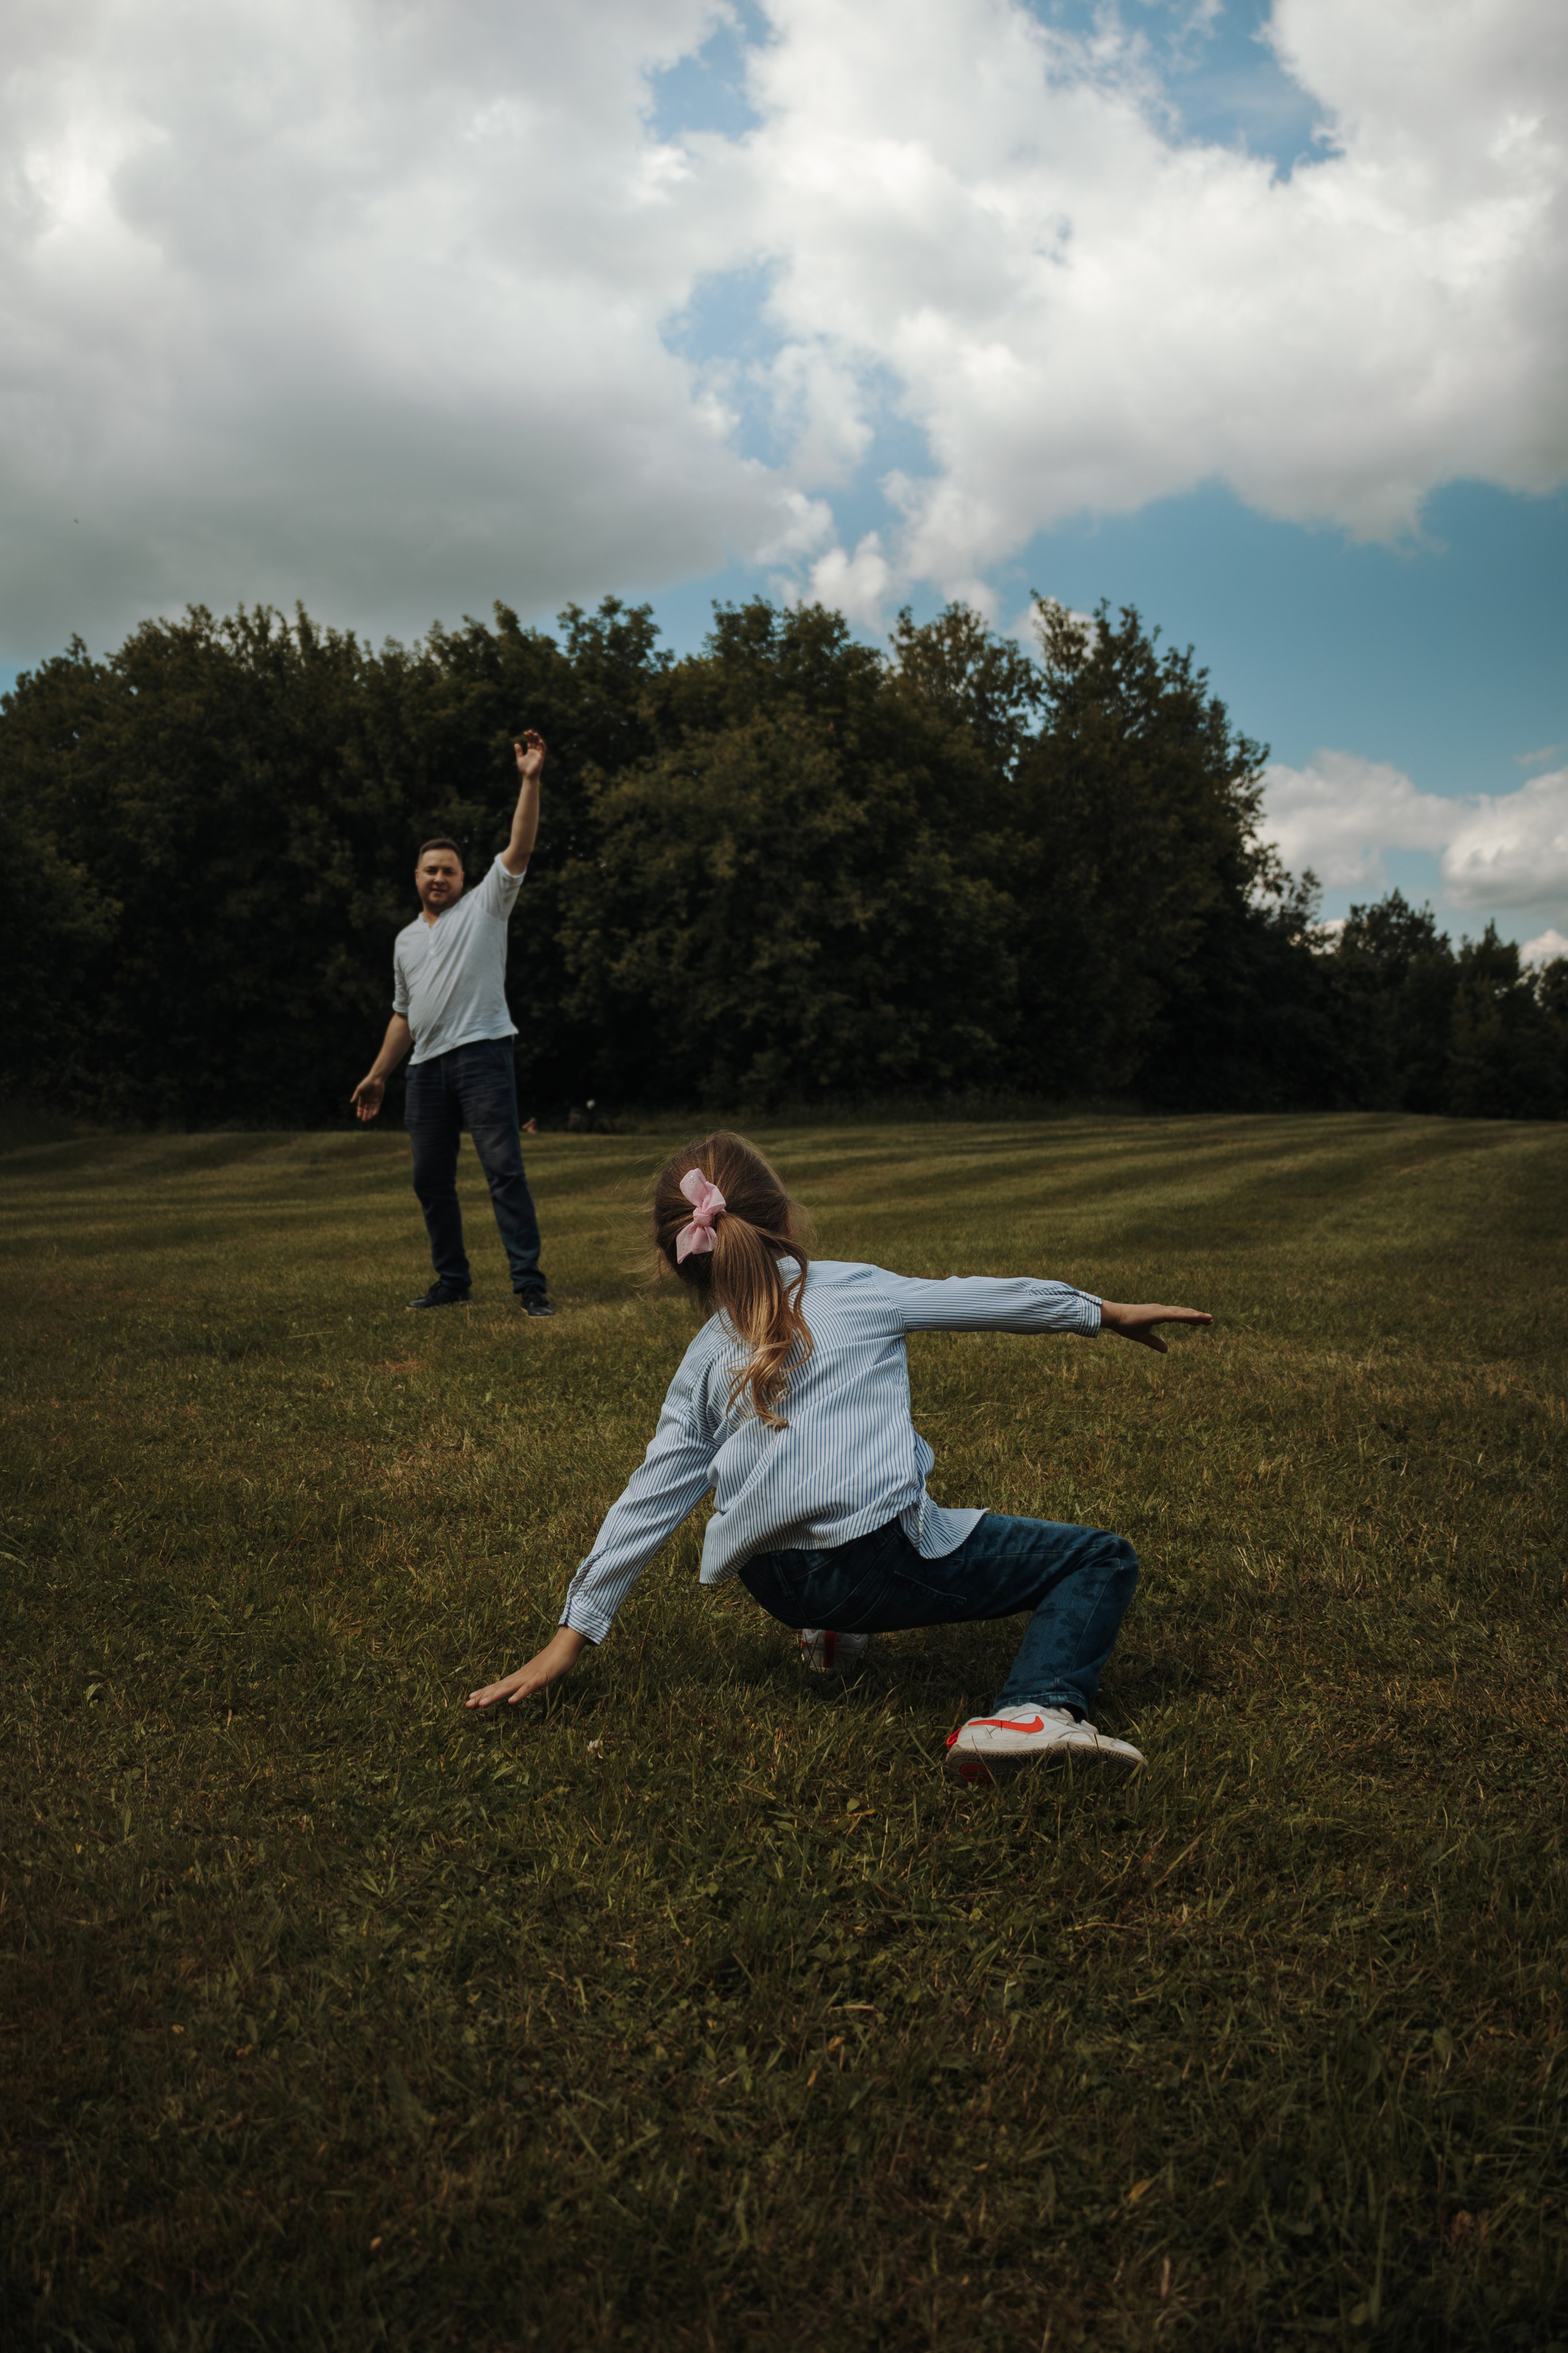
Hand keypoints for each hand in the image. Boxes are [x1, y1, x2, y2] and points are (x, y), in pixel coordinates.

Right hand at [351, 1074, 384, 1122]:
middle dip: (365, 1115)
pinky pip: (377, 1107)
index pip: (360, 1107)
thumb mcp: (359, 1089)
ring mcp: (373, 1100)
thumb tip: (351, 1102)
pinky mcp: (379, 1100)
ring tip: (368, 1119)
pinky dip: (375, 1111)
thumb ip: (356, 1096)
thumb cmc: (366, 1083)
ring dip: (370, 1114)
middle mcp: (368, 1100)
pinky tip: (374, 1115)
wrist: (376, 1079)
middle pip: (366, 1109)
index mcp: (362, 1098)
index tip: (358, 1116)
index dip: (359, 1112)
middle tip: (364, 1120)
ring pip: (371, 1109)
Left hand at [466, 1627, 586, 1708]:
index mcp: (519, 1676)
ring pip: (509, 1688)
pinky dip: (519, 1694)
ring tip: (480, 1704)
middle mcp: (521, 1676)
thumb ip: (530, 1681)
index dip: (484, 1692)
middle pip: (499, 1687)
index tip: (469, 1700)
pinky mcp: (541, 1677)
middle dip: (483, 1696)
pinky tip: (511, 1702)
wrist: (566, 1644)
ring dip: (494, 1695)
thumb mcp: (539, 1674)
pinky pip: (529, 1688)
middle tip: (467, 1704)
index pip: (498, 1686)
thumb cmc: (553, 1660)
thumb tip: (522, 1686)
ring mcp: (530, 1676)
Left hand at [514, 730, 546, 780]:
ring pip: (539, 744)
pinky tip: (539, 740)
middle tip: (529, 731)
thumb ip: (518, 751)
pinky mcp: (541, 757)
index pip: (530, 742)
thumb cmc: (524, 769)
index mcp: (530, 752)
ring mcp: (538, 754)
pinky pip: (543, 749)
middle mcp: (535, 752)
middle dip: (532, 736)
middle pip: (535, 741)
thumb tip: (516, 744)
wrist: (528, 776)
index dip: (528, 737)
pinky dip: (542, 745)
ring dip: (537, 739)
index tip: (525, 733)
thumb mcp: (519, 759)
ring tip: (534, 733)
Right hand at [1099, 1300, 1211, 1352]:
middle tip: (1210, 1320)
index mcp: (1158, 1315)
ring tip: (1209, 1319)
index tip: (1201, 1322)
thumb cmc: (1125, 1325)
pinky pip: (1176, 1315)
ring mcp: (1160, 1310)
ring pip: (1182, 1313)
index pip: (1178, 1316)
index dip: (1190, 1319)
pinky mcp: (1158, 1313)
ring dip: (1196, 1315)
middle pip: (1183, 1313)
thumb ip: (1154, 1342)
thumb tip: (1167, 1350)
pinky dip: (1187, 1316)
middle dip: (1197, 1317)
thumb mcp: (1142, 1337)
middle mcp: (1161, 1310)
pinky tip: (1197, 1318)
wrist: (1114, 1317)